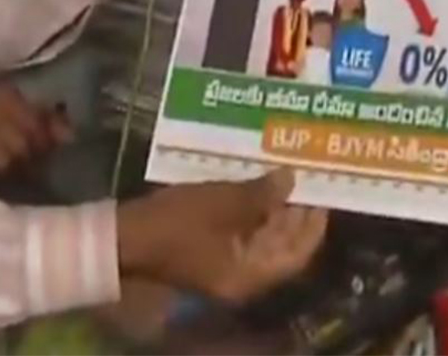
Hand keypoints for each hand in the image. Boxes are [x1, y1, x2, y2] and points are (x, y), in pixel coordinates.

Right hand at [118, 170, 326, 302]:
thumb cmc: (176, 224)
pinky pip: (240, 231)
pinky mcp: (209, 251)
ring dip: (274, 207)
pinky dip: (251, 209)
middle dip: (296, 211)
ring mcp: (224, 265)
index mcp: (251, 275)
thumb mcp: (224, 203)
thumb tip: (291, 179)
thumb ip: (262, 193)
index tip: (324, 193)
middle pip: (282, 245)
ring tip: (285, 172)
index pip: (297, 254)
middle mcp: (243, 276)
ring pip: (261, 236)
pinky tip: (255, 180)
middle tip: (308, 175)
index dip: (314, 224)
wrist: (123, 238)